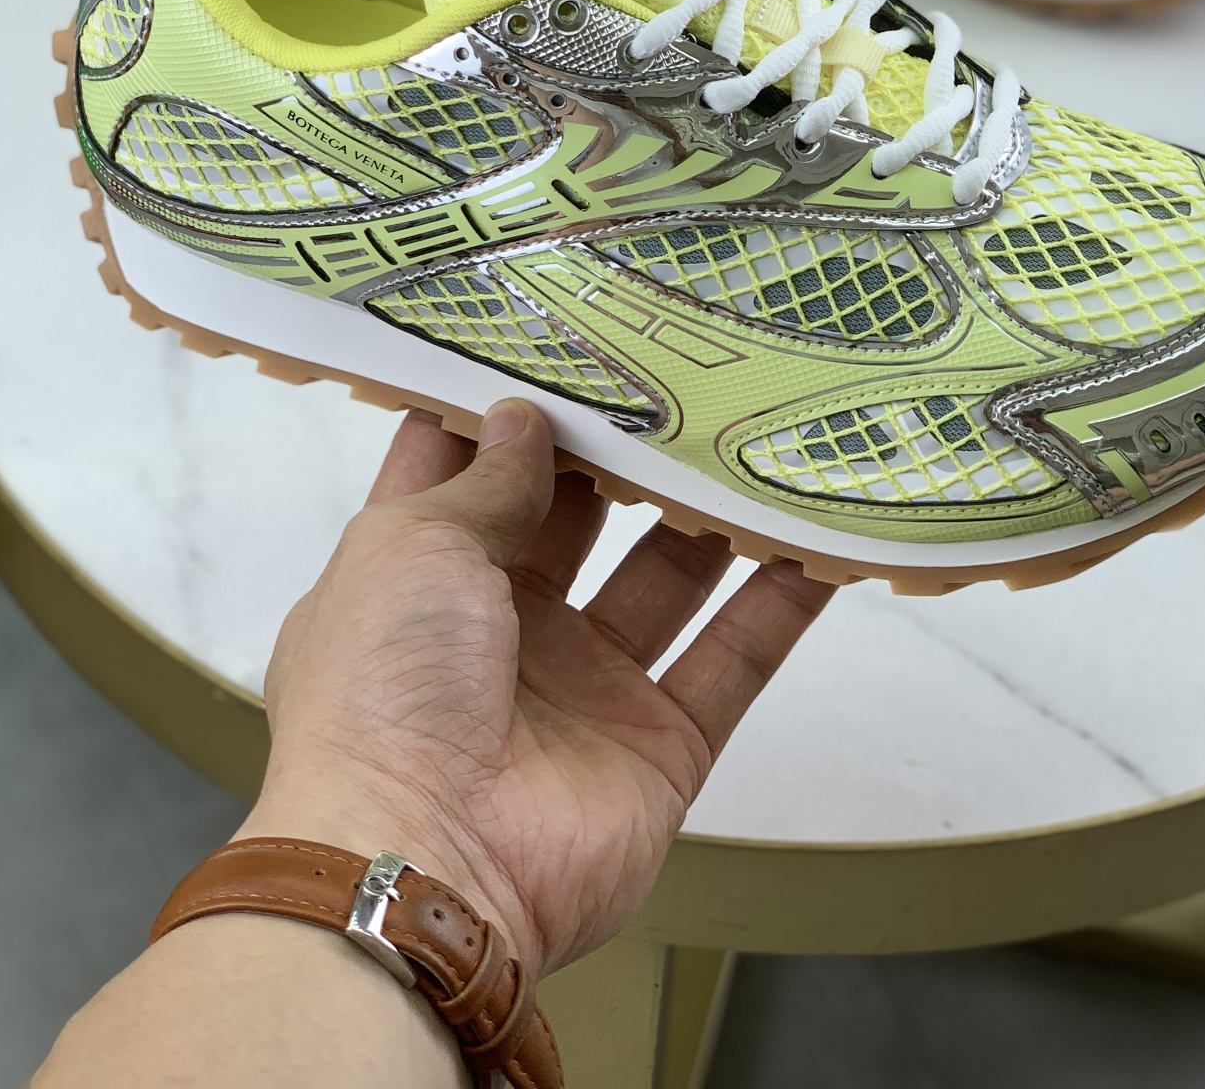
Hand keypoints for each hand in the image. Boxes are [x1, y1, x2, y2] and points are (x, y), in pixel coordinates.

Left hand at [239, 399, 833, 976]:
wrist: (424, 867)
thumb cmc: (384, 693)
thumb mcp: (410, 547)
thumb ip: (488, 480)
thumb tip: (525, 415)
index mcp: (419, 579)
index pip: (466, 472)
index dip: (507, 406)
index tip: (562, 338)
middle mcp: (500, 629)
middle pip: (576, 516)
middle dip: (622, 450)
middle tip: (681, 372)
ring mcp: (584, 690)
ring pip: (665, 577)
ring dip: (709, 513)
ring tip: (757, 432)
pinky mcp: (659, 746)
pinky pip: (732, 659)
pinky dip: (779, 603)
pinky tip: (820, 538)